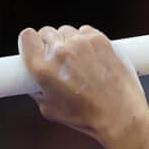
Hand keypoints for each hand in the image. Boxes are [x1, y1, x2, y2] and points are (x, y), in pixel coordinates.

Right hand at [18, 24, 148, 144]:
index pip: (27, 36)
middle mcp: (60, 52)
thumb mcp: (51, 110)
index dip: (32, 43)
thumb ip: (38, 92)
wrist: (120, 116)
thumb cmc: (88, 117)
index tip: (37, 49)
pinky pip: (86, 31)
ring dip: (69, 42)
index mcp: (42, 67)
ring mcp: (81, 43)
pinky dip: (86, 40)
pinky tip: (92, 56)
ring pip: (67, 31)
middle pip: (47, 32)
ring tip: (79, 61)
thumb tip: (35, 84)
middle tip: (60, 60)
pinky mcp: (100, 40)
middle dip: (51, 44)